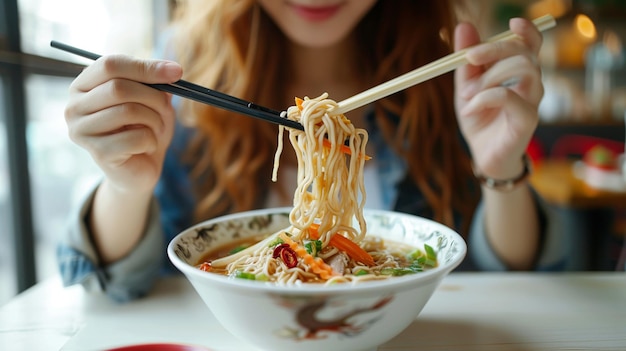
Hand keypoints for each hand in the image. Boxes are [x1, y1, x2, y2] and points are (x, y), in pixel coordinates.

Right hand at [65, 55, 182, 193]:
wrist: (139, 169)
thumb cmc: (143, 129)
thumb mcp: (153, 101)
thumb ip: (157, 83)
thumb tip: (171, 70)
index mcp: (83, 85)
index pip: (110, 64)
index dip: (145, 67)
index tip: (176, 72)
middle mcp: (75, 106)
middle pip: (119, 88)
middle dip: (153, 97)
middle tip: (167, 108)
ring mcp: (82, 130)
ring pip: (128, 111)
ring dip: (154, 120)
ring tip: (156, 129)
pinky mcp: (97, 153)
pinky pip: (136, 137)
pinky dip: (152, 140)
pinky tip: (146, 147)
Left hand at [454, 18, 543, 178]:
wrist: (484, 157)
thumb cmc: (480, 121)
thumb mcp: (467, 87)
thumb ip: (467, 61)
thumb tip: (464, 26)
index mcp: (519, 75)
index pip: (531, 44)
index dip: (527, 30)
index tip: (512, 21)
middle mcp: (531, 85)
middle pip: (526, 52)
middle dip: (495, 49)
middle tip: (470, 58)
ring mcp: (532, 102)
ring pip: (524, 69)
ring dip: (489, 76)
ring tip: (467, 94)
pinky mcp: (527, 121)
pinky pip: (509, 96)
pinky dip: (484, 97)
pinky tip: (469, 109)